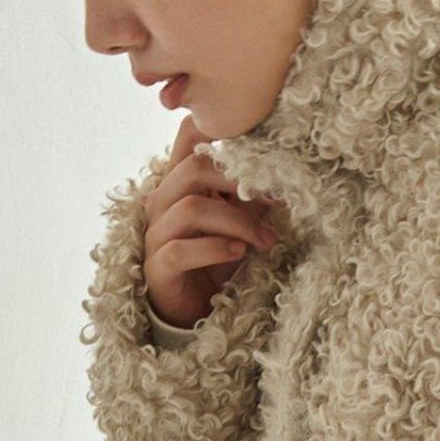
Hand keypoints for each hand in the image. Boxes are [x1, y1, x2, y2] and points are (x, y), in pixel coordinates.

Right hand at [142, 114, 287, 329]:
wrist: (194, 313)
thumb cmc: (216, 264)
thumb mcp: (238, 225)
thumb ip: (250, 200)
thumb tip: (283, 176)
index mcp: (180, 184)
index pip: (187, 138)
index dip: (215, 127)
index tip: (256, 141)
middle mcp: (162, 202)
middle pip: (194, 169)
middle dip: (240, 182)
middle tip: (277, 200)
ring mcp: (156, 233)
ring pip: (192, 208)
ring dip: (237, 222)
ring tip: (266, 240)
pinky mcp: (158, 266)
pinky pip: (182, 249)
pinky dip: (215, 249)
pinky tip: (239, 253)